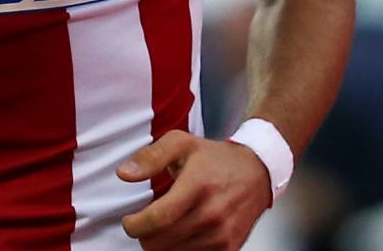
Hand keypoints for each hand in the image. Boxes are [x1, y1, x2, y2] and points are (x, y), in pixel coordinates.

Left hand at [118, 130, 273, 250]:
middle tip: (149, 223)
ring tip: (169, 225)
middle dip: (145, 235)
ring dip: (163, 244)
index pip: (157, 219)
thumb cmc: (216, 159)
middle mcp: (212, 213)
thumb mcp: (182, 143)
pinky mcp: (229, 248)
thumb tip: (124, 174)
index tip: (130, 221)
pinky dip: (181, 250)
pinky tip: (184, 233)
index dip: (135, 225)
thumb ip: (151, 157)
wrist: (258, 172)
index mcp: (197, 186)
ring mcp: (222, 234)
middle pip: (160, 243)